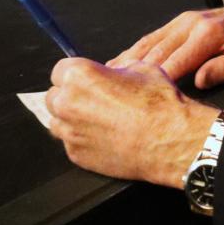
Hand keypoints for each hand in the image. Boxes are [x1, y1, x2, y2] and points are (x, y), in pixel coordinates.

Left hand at [46, 57, 218, 186]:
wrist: (170, 139)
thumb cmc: (158, 103)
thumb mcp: (143, 68)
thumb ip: (118, 70)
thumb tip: (114, 74)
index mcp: (79, 75)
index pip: (60, 70)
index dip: (75, 74)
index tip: (86, 80)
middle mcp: (67, 103)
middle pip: (54, 97)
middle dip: (70, 97)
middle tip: (94, 100)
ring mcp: (69, 132)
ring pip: (58, 122)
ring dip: (72, 120)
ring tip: (98, 121)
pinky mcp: (76, 155)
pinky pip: (71, 143)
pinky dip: (83, 140)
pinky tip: (105, 138)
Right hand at [109, 0, 223, 88]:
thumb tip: (199, 81)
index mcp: (206, 35)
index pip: (174, 63)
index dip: (154, 83)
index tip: (136, 101)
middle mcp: (188, 25)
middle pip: (154, 55)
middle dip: (132, 77)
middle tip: (112, 99)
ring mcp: (179, 22)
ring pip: (146, 45)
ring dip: (125, 64)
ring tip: (104, 84)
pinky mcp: (176, 23)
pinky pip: (150, 39)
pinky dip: (132, 53)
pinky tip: (117, 66)